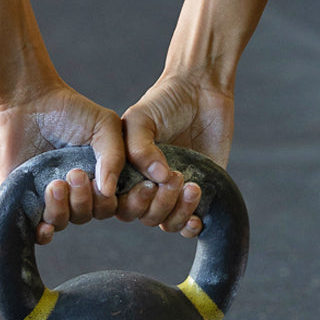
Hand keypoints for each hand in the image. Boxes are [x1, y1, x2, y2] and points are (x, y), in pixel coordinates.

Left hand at [0, 80, 125, 243]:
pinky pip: (37, 230)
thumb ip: (115, 156)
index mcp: (100, 176)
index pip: (116, 202)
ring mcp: (52, 197)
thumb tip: (109, 191)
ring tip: (56, 184)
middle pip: (92, 214)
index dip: (124, 201)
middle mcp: (78, 190)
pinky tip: (44, 226)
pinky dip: (43, 234)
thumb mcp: (104, 125)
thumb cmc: (69, 110)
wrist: (27, 101)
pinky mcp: (26, 200)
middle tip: (76, 174)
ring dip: (64, 208)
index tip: (123, 188)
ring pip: (65, 221)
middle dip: (87, 199)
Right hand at [120, 73, 235, 236]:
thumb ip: (138, 148)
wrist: (200, 91)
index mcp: (125, 172)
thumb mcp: (141, 119)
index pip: (119, 203)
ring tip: (191, 186)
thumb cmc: (165, 101)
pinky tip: (196, 218)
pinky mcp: (198, 194)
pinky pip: (189, 224)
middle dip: (158, 203)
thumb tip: (157, 179)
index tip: (145, 185)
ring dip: (177, 212)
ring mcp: (171, 192)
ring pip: (166, 222)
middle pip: (143, 216)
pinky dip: (191, 227)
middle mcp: (146, 185)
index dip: (130, 202)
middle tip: (173, 176)